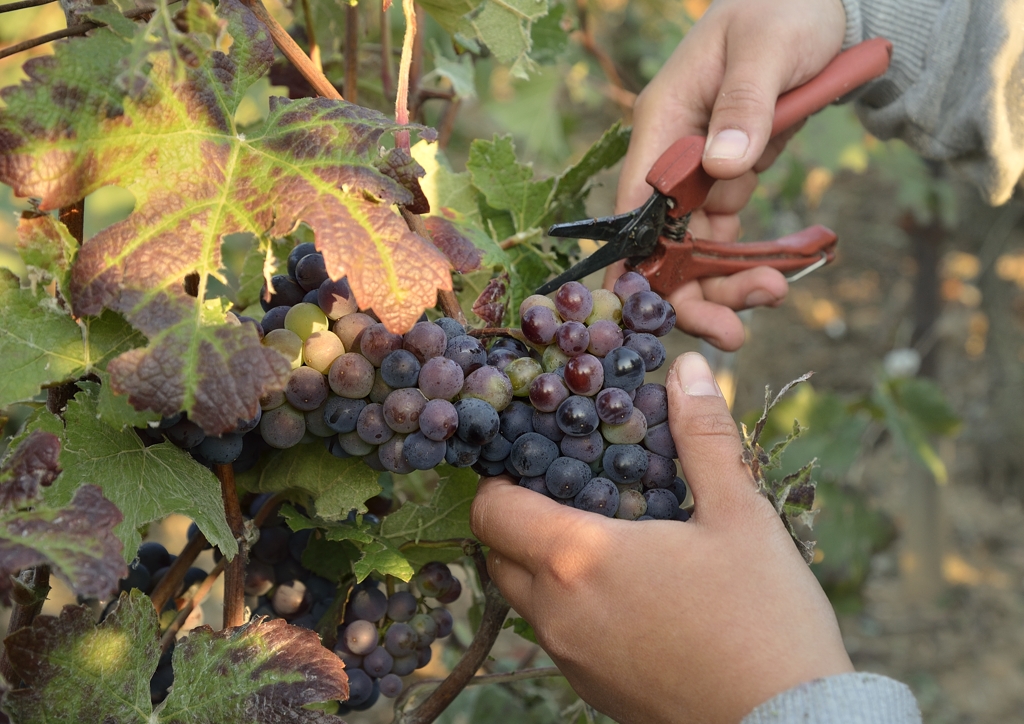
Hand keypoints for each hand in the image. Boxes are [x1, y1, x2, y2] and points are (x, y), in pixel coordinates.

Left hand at [470, 352, 852, 723]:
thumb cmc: (764, 616)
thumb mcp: (739, 514)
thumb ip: (702, 435)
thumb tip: (683, 369)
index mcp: (577, 560)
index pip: (491, 511)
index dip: (501, 480)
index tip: (535, 461)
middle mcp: (556, 614)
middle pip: (498, 555)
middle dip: (519, 521)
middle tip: (572, 495)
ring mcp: (570, 660)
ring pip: (524, 600)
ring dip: (543, 566)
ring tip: (604, 541)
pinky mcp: (591, 693)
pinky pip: (556, 637)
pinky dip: (568, 608)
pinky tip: (628, 594)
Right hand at [606, 0, 846, 349]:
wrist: (824, 5)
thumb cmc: (784, 10)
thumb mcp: (767, 50)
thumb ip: (743, 105)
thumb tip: (722, 165)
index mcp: (664, 120)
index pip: (635, 202)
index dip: (636, 260)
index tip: (647, 309)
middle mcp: (673, 153)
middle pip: (663, 239)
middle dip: (689, 289)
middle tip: (728, 332)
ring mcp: (701, 170)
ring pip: (696, 246)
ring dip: (724, 282)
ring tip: (769, 300)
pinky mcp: (730, 177)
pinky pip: (728, 233)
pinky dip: (745, 261)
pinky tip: (774, 279)